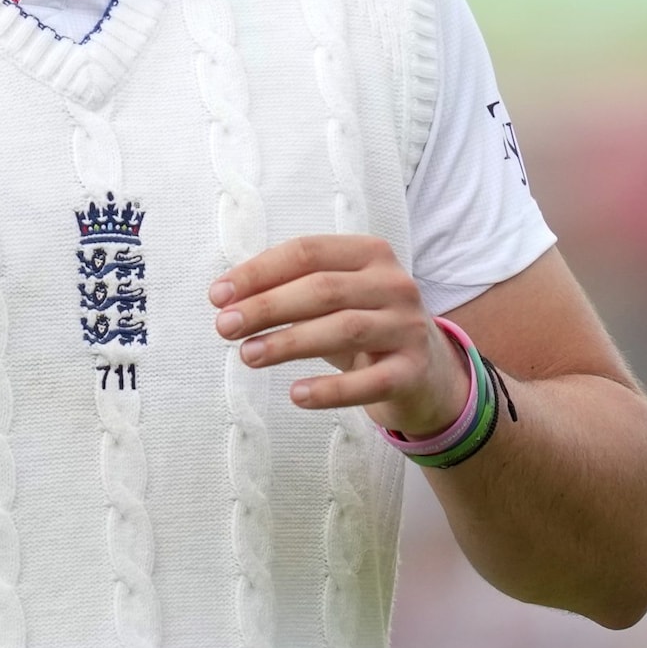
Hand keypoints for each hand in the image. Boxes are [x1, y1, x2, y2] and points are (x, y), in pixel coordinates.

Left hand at [210, 235, 468, 438]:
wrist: (428, 371)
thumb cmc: (364, 325)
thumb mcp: (334, 299)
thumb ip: (290, 290)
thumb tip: (226, 297)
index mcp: (370, 253)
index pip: (307, 252)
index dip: (259, 272)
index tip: (218, 295)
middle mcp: (393, 284)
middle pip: (321, 288)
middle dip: (266, 306)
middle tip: (224, 326)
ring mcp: (407, 327)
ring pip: (342, 328)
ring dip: (288, 342)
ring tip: (248, 355)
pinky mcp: (413, 371)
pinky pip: (369, 381)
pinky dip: (330, 389)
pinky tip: (296, 395)